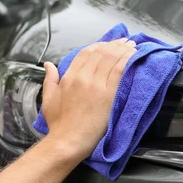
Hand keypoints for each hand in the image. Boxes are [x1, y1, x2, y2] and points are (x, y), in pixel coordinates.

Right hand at [40, 38, 136, 161]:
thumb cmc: (58, 125)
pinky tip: (134, 55)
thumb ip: (50, 79)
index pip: (85, 53)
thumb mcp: (48, 98)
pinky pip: (119, 71)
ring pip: (111, 59)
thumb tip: (49, 64)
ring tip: (132, 45)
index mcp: (69, 77)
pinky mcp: (109, 95)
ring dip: (123, 49)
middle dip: (114, 45)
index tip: (108, 44)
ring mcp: (96, 85)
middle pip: (101, 53)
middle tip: (124, 41)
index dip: (99, 45)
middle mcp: (83, 77)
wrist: (67, 141)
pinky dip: (127, 60)